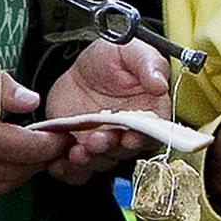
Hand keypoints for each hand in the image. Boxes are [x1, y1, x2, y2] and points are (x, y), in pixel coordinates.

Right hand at [0, 74, 66, 205]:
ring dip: (26, 169)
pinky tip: (9, 164)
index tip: (62, 135)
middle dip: (41, 157)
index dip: (48, 144)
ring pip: (9, 183)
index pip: (23, 148)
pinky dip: (6, 179)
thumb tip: (30, 100)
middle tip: (55, 143)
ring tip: (35, 152)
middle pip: (20, 169)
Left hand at [44, 41, 170, 185]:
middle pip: (124, 151)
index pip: (151, 133)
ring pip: (101, 161)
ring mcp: (103, 142)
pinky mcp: (80, 147)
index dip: (141, 138)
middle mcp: (127, 133)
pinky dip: (69, 170)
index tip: (130, 136)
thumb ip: (148, 65)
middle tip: (97, 140)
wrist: (82, 66)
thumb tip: (160, 84)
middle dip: (110, 148)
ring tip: (77, 151)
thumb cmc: (113, 57)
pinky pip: (77, 168)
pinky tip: (60, 163)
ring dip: (90, 161)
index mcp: (149, 114)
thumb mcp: (132, 50)